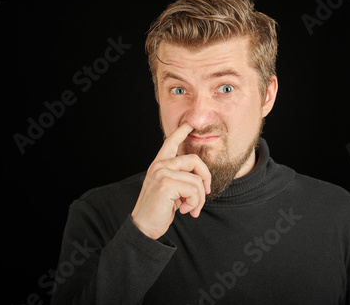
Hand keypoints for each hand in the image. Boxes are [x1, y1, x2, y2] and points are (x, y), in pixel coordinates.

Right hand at [131, 123, 211, 238]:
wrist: (144, 227)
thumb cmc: (159, 210)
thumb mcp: (172, 191)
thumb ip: (181, 179)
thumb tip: (201, 179)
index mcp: (159, 165)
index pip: (170, 143)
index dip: (181, 132)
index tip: (189, 122)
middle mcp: (159, 165)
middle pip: (194, 160)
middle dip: (206, 178)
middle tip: (205, 193)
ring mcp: (162, 172)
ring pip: (197, 179)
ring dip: (199, 199)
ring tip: (192, 209)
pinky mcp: (166, 183)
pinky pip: (194, 190)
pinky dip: (195, 203)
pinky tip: (185, 211)